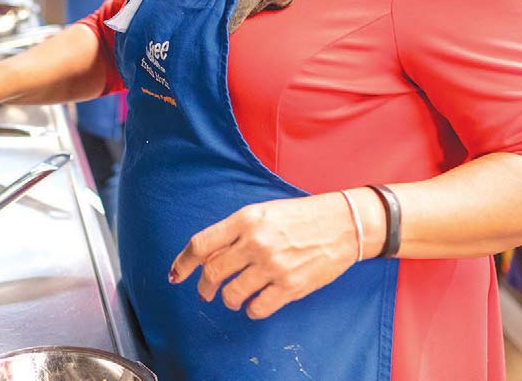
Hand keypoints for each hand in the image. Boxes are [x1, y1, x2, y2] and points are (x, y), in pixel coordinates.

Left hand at [169, 192, 383, 319]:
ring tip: (234, 297)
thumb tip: (207, 256)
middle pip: (213, 272)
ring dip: (229, 300)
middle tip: (207, 291)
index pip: (202, 244)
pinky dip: (251, 310)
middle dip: (205, 286)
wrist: (344, 224)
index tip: (177, 274)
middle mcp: (256, 242)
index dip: (184, 262)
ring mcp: (273, 266)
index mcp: (247, 218)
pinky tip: (255, 303)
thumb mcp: (264, 212)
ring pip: (232, 294)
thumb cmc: (302, 216)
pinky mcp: (290, 286)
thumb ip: (235, 232)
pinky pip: (257, 308)